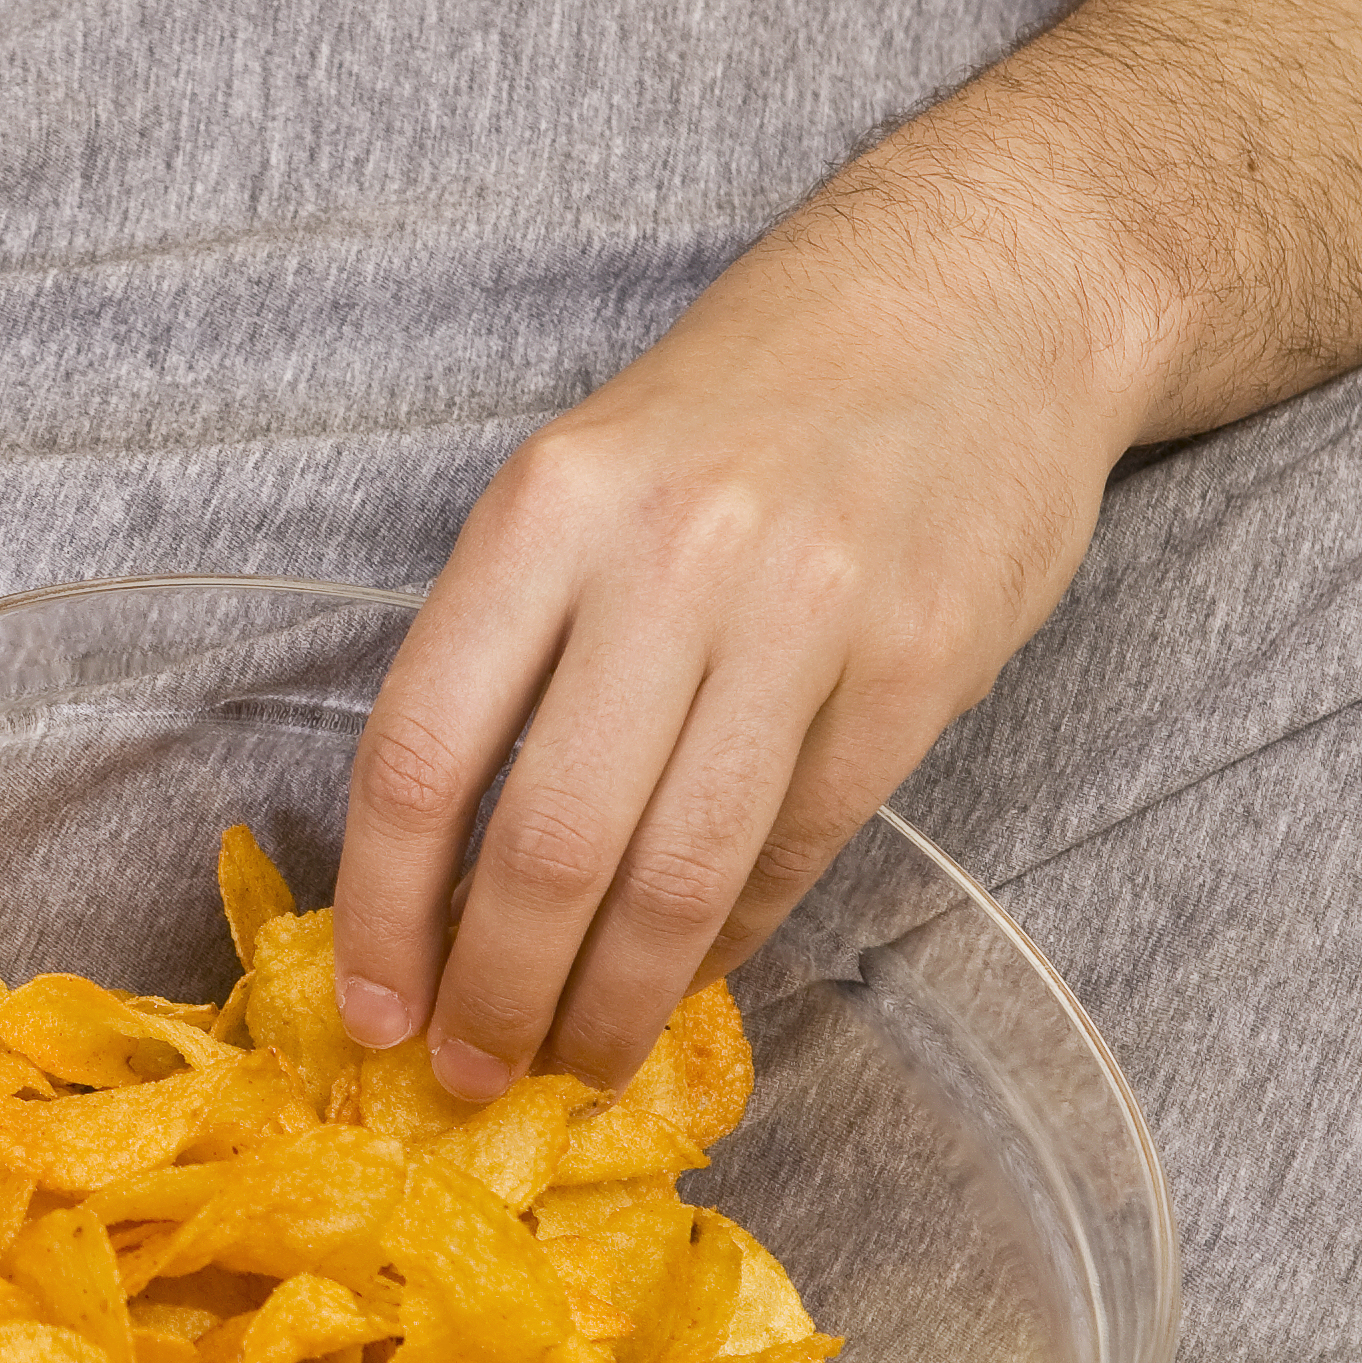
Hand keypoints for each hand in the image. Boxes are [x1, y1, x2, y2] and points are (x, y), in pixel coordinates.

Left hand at [332, 191, 1136, 1095]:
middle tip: (478, 1075)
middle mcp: (669, 559)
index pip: (423, 751)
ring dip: (615, 1002)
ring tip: (579, 1062)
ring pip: (677, 875)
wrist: (991, 288)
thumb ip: (523, 639)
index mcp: (549, 506)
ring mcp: (805, 615)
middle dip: (499, 994)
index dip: (384, 911)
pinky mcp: (920, 667)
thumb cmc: (763, 392)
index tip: (370, 1010)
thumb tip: (449, 868)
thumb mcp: (596, 471)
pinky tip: (690, 978)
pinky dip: (731, 939)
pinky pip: (796, 849)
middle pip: (548, 843)